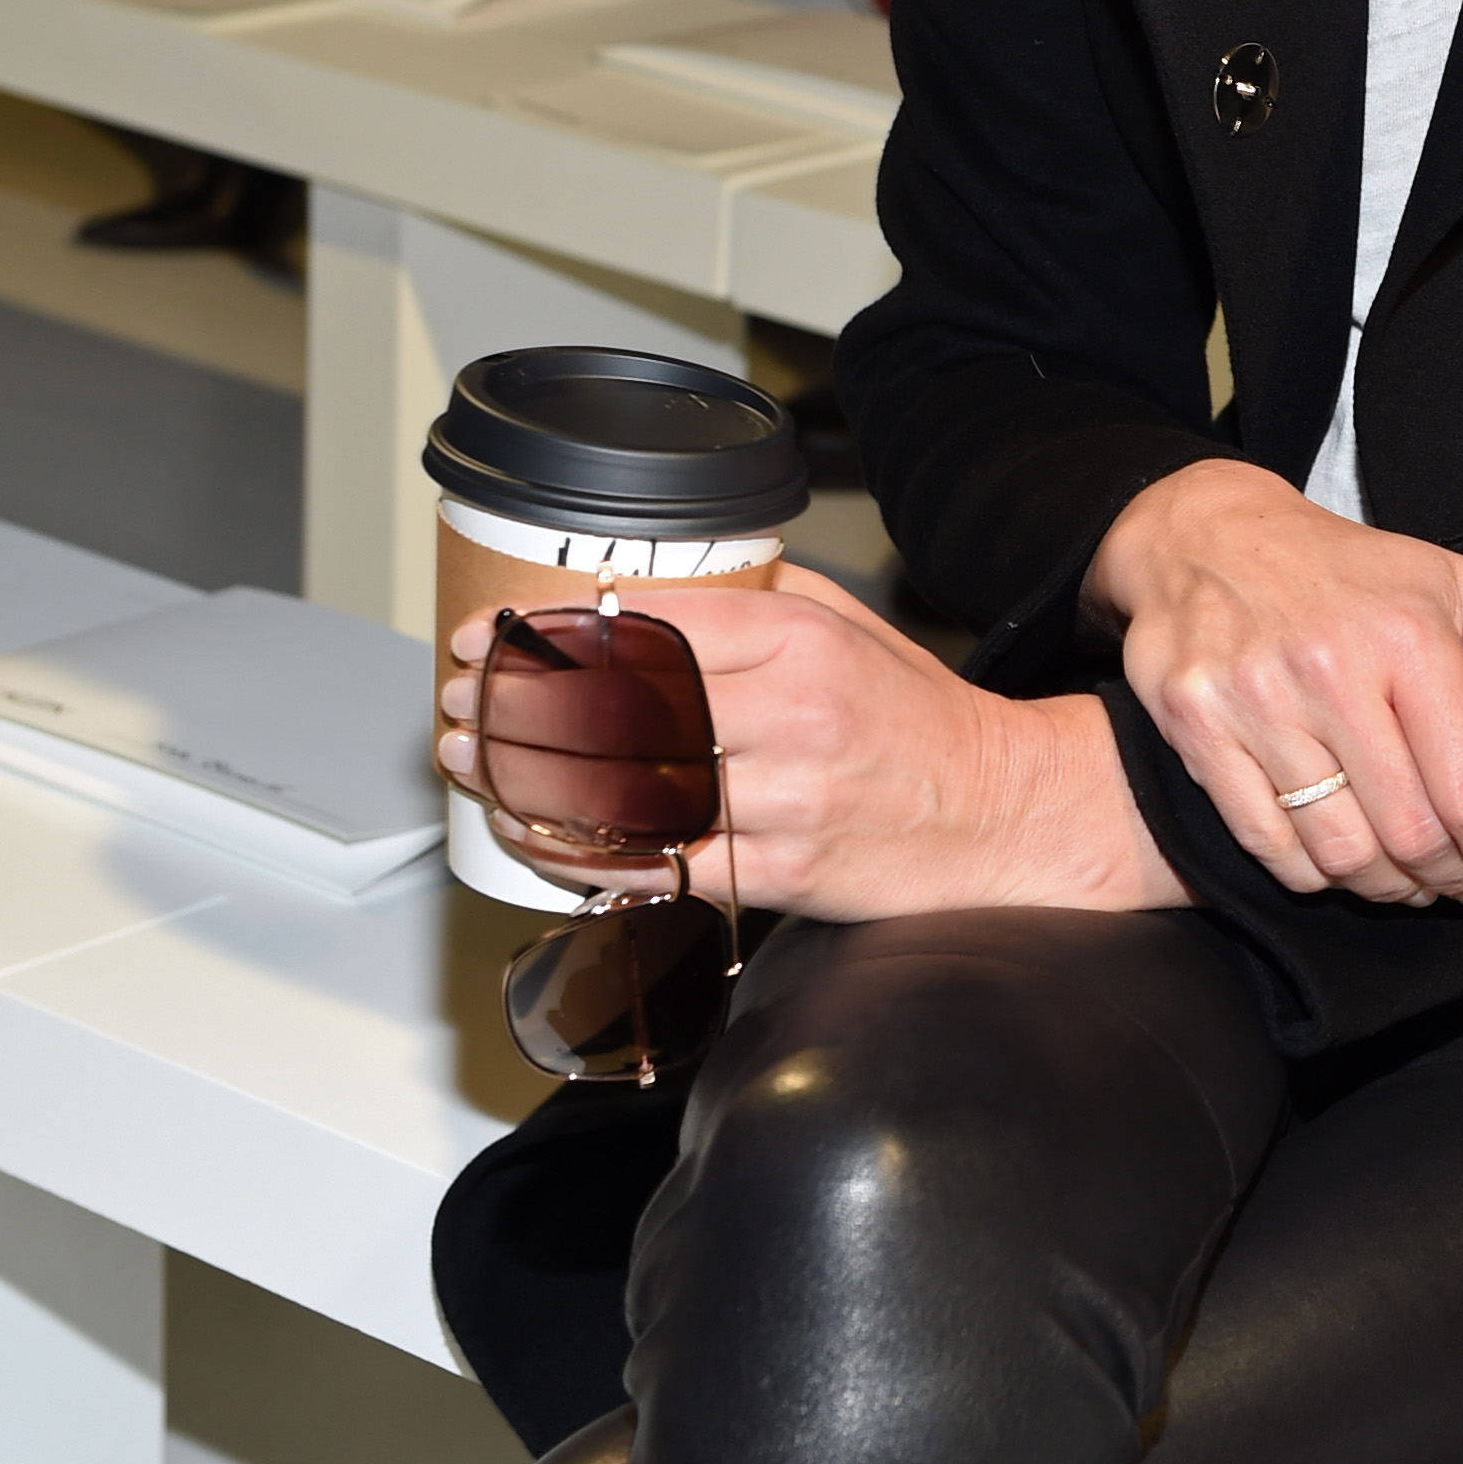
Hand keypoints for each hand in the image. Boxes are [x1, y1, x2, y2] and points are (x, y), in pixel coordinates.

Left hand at [438, 565, 1184, 925]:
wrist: (1006, 814)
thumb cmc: (919, 721)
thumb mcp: (847, 625)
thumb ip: (751, 601)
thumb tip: (640, 591)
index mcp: (800, 640)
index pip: (644, 624)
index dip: (548, 631)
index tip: (490, 635)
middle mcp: (791, 715)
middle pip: (618, 707)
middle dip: (516, 705)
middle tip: (456, 702)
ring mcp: (786, 800)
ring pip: (625, 789)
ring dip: (528, 778)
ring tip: (471, 762)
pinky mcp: (783, 872)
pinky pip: (658, 866)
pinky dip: (580, 855)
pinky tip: (532, 837)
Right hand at [1084, 460, 1462, 911]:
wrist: (1211, 533)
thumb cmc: (1354, 575)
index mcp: (1409, 637)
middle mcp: (1329, 669)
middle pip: (1409, 834)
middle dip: (1447, 877)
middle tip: (1457, 881)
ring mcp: (1254, 701)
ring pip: (1339, 852)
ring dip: (1386, 887)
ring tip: (1405, 879)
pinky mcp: (1195, 728)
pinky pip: (1268, 844)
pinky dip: (1315, 872)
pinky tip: (1341, 857)